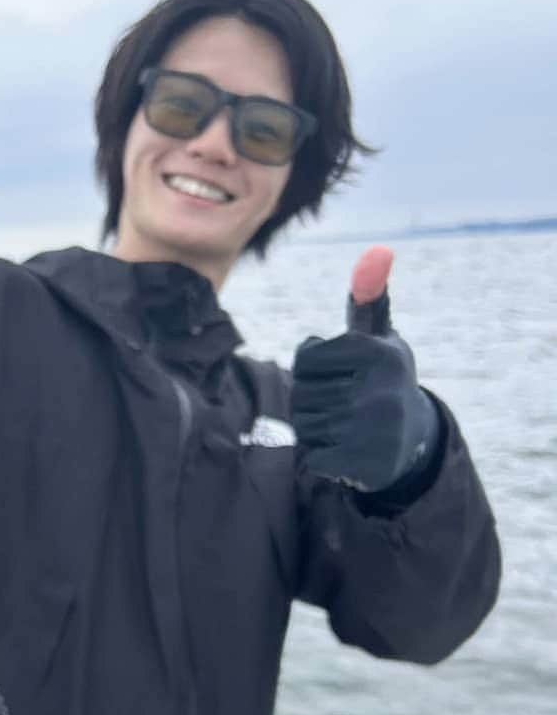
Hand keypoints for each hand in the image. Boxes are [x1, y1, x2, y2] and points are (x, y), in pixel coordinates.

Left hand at [290, 247, 439, 492]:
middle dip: (315, 398)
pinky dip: (323, 456)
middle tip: (347, 401)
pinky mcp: (361, 465)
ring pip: (305, 426)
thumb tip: (378, 249)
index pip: (305, 358)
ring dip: (317, 427)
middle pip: (301, 393)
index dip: (315, 365)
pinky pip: (313, 458)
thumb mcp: (379, 336)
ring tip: (348, 423)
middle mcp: (378, 390)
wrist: (412, 440)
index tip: (342, 370)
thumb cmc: (382, 376)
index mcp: (377, 352)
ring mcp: (371, 431)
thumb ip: (369, 297)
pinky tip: (349, 449)